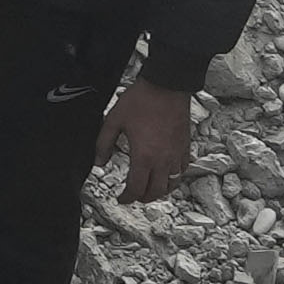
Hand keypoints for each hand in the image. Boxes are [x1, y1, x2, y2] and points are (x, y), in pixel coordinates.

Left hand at [104, 80, 195, 206]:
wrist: (167, 85)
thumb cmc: (142, 100)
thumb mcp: (114, 120)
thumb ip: (103, 143)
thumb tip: (98, 161)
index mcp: (143, 156)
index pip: (136, 188)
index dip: (127, 198)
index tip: (121, 198)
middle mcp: (162, 160)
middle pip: (155, 192)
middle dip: (143, 198)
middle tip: (134, 196)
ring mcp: (176, 155)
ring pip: (171, 184)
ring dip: (160, 191)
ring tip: (150, 189)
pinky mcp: (185, 147)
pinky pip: (182, 170)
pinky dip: (174, 178)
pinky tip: (167, 174)